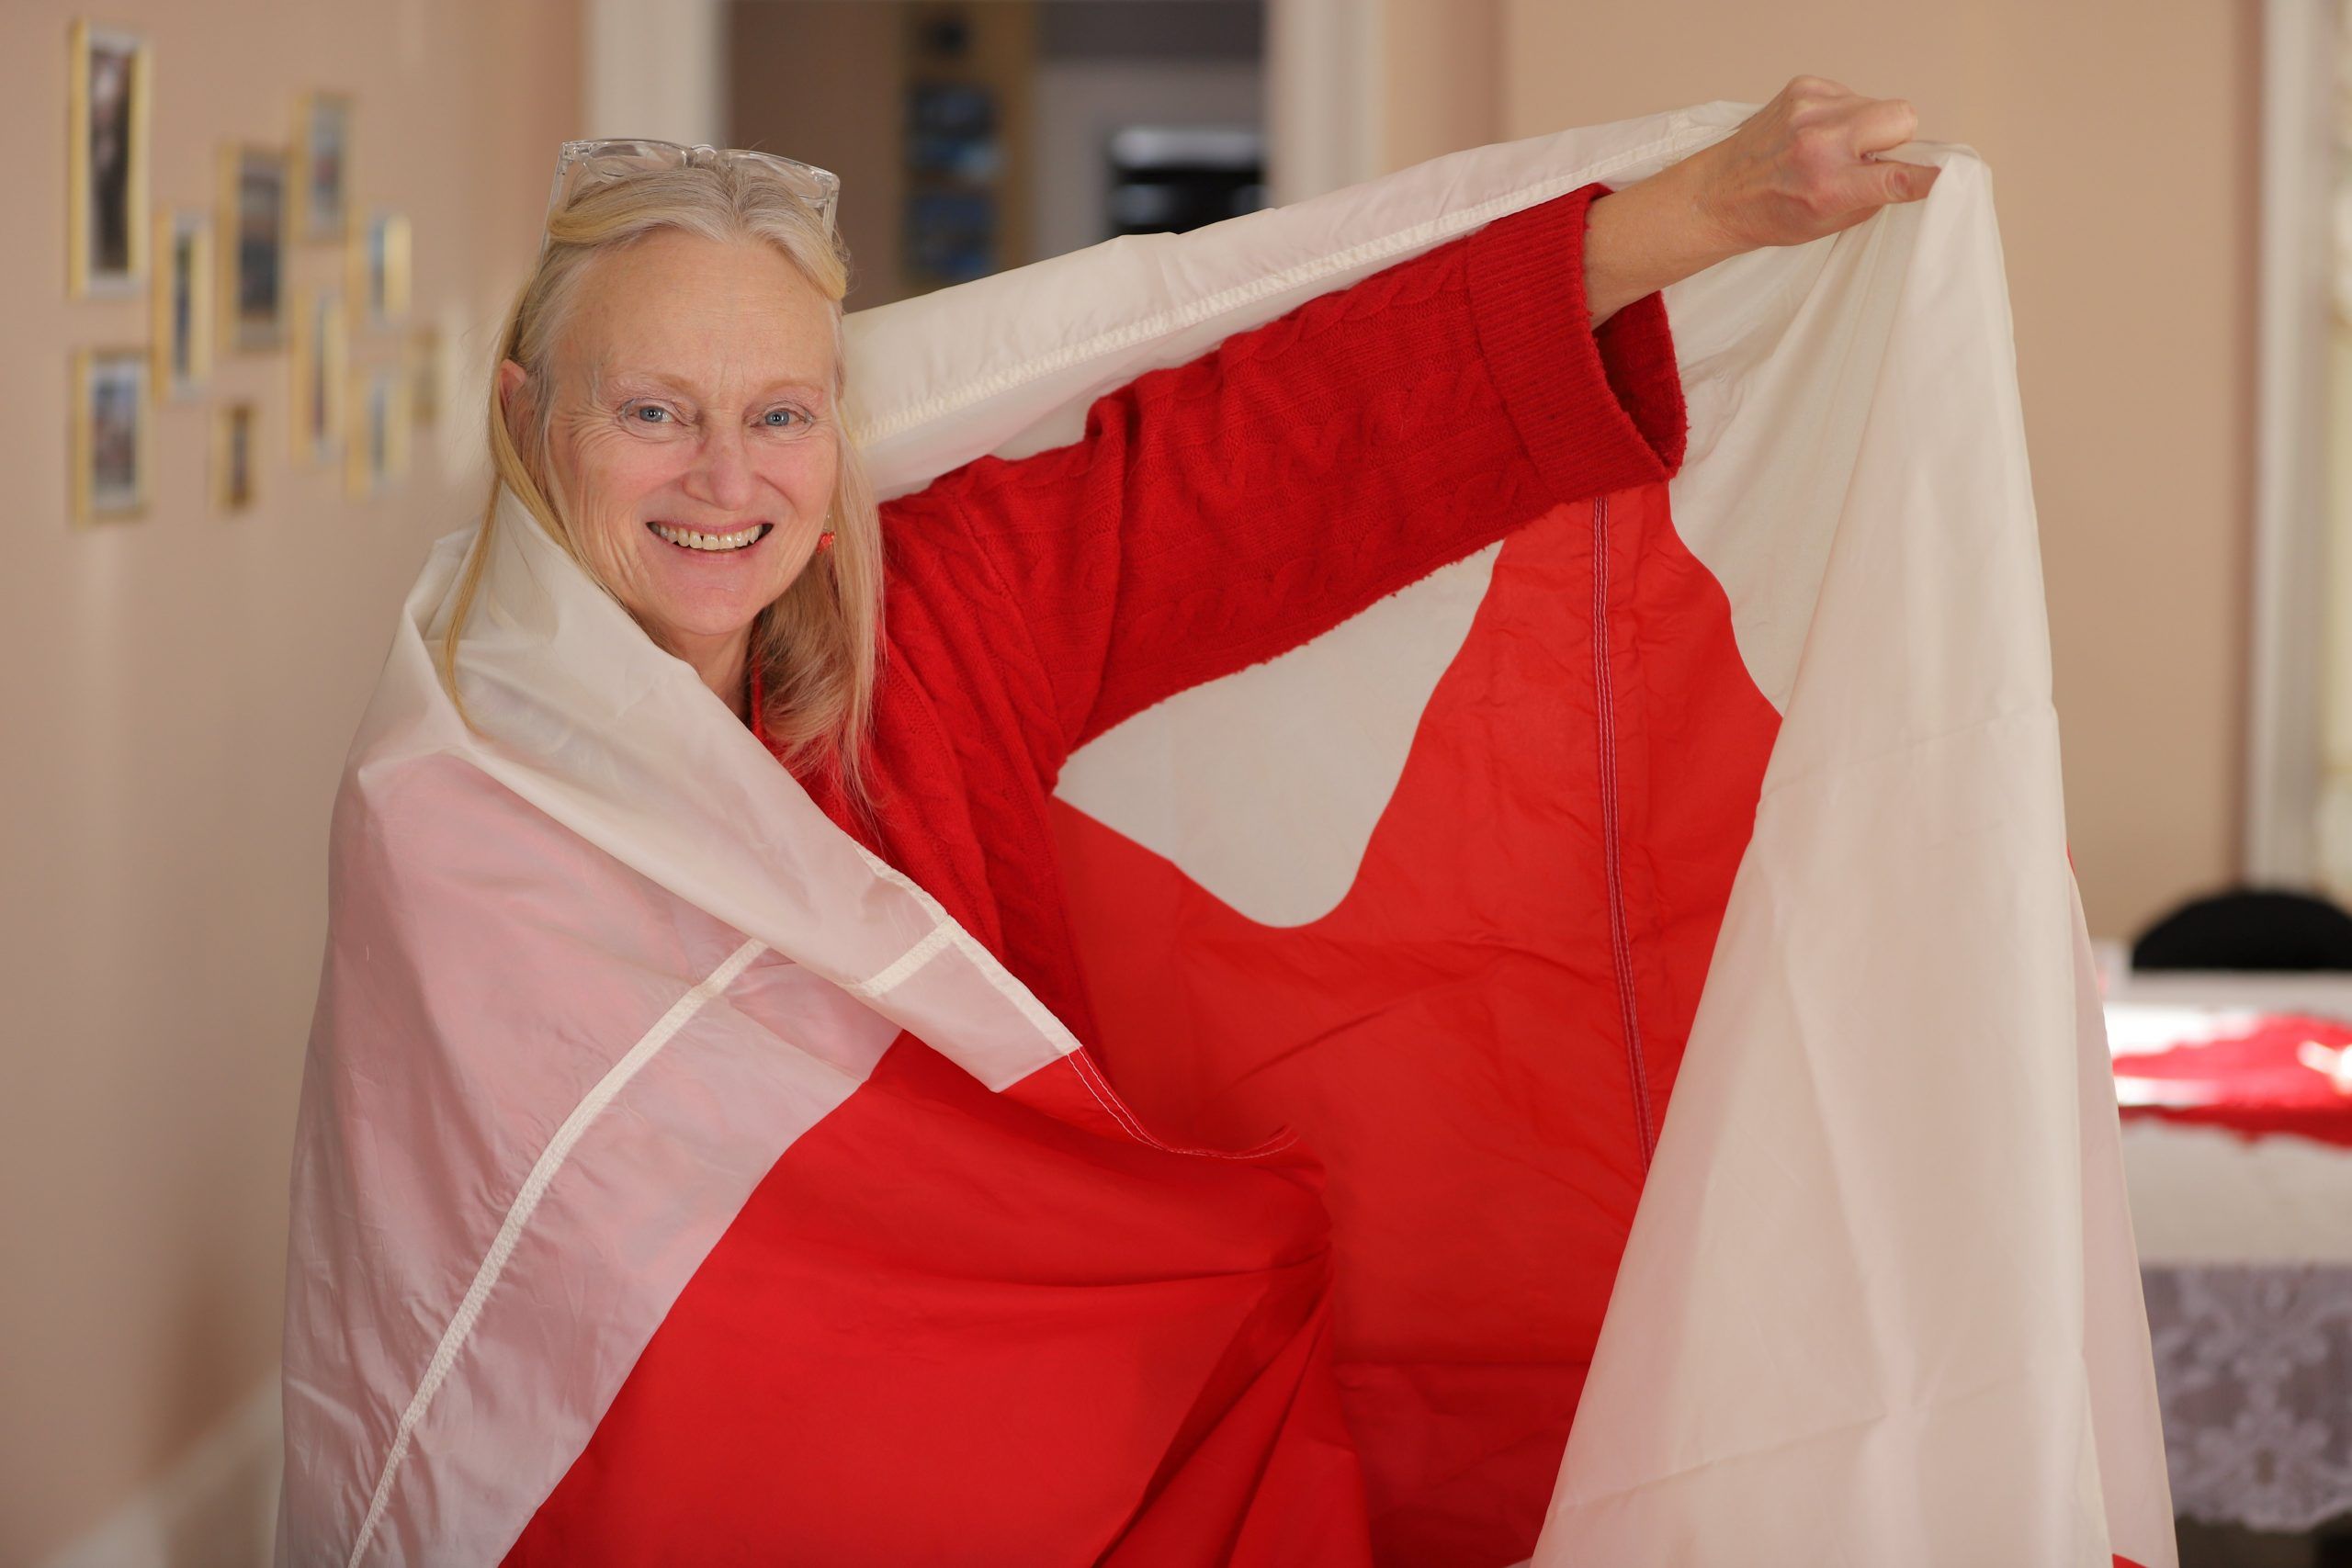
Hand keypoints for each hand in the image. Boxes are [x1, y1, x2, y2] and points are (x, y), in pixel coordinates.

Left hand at [1583, 77, 1936, 324]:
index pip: (1895, 177)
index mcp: (1827, 186)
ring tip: (1833, 149)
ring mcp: (1810, 107)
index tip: (1944, 177)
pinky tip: (1817, 133)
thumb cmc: (1774, 212)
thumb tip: (1918, 169)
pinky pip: (1852, 94)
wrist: (1719, 192)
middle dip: (1895, 138)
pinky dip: (1844, 114)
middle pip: (1902, 116)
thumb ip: (1876, 195)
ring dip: (1867, 125)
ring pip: (1878, 103)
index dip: (1926, 177)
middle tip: (1868, 159)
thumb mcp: (1829, 223)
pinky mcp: (1803, 86)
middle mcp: (1819, 142)